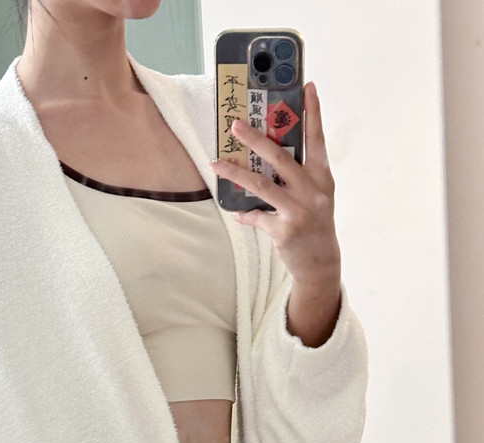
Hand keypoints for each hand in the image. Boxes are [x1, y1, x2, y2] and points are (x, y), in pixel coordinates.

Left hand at [209, 82, 341, 344]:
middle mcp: (312, 190)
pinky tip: (235, 211)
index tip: (307, 85)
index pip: (317, 138)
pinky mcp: (283, 230)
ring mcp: (298, 211)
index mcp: (322, 176)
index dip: (313, 111)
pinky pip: (256, 216)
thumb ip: (298, 174)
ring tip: (216, 163)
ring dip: (235, 172)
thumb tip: (269, 153)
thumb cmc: (315, 222)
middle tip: (235, 125)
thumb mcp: (316, 194)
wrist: (320, 262)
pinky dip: (244, 213)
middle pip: (280, 157)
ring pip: (261, 185)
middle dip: (256, 139)